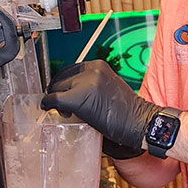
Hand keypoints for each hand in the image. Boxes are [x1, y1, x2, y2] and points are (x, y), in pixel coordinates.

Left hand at [42, 60, 158, 155]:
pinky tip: (49, 109)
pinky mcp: (79, 97)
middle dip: (58, 90)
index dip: (63, 82)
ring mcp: (85, 82)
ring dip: (55, 99)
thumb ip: (89, 84)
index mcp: (98, 65)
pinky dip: (49, 104)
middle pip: (62, 77)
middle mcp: (91, 70)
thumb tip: (68, 90)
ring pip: (57, 88)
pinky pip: (55, 99)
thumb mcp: (107, 88)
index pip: (71, 69)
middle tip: (61, 105)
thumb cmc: (126, 111)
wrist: (138, 122)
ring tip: (63, 110)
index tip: (60, 91)